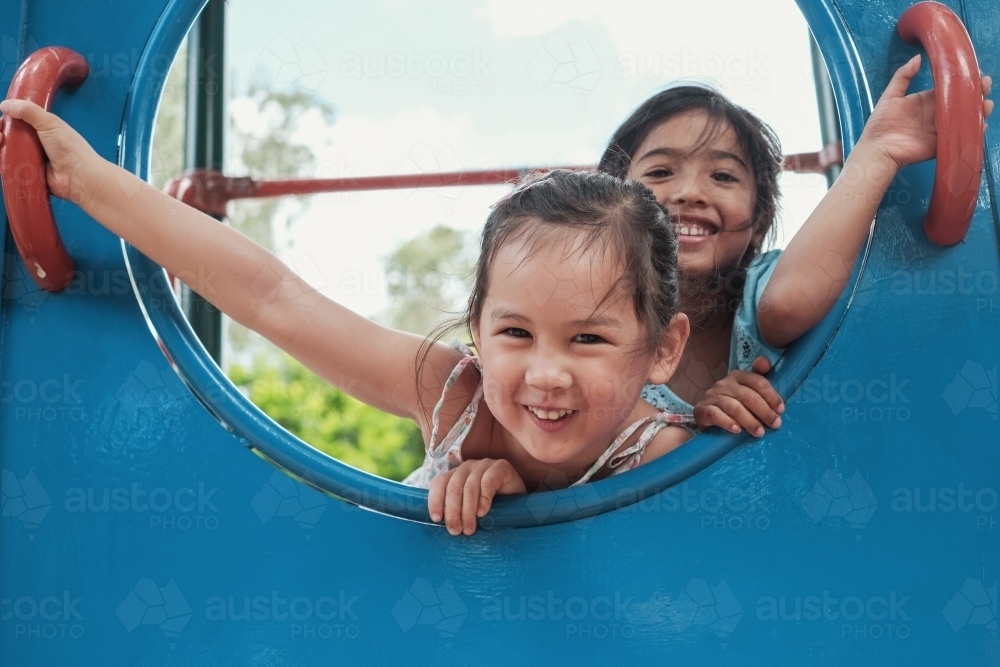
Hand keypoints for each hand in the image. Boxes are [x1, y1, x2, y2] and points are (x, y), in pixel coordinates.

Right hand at [0, 98, 100, 204]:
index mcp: (40, 130)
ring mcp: (29, 159)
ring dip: (0, 147)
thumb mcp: (49, 123)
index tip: (2, 120)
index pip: (16, 122)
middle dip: (0, 133)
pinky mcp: (27, 174)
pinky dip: (3, 163)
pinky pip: (9, 168)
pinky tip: (2, 158)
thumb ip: (28, 111)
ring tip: (0, 142)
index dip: (6, 120)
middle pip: (8, 137)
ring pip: (6, 152)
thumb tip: (5, 104)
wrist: (78, 176)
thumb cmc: (69, 148)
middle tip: (0, 135)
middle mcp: (33, 144)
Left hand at [428, 458, 525, 535]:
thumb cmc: (493, 508)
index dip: (435, 500)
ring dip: (467, 510)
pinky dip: (484, 499)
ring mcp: (484, 464)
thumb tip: (443, 528)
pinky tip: (483, 512)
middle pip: (453, 487)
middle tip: (455, 531)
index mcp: (456, 474)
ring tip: (469, 529)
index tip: (437, 519)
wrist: (521, 501)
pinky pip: (488, 482)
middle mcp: (468, 466)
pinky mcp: (501, 467)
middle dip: (452, 511)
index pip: (439, 483)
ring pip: (469, 486)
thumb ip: (457, 512)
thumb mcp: (471, 509)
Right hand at [693, 357, 783, 437]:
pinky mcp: (701, 410)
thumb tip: (766, 362)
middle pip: (747, 396)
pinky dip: (727, 423)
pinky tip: (737, 430)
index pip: (757, 382)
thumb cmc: (733, 403)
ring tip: (759, 432)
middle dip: (764, 411)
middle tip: (775, 424)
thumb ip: (759, 380)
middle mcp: (724, 384)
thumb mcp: (747, 391)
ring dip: (749, 421)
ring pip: (734, 407)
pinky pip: (715, 415)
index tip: (780, 410)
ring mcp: (711, 397)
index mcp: (738, 376)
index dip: (771, 396)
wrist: (707, 417)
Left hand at [860, 55, 992, 168]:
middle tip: (985, 86)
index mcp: (924, 101)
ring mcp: (939, 129)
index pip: (947, 89)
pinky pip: (958, 135)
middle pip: (959, 102)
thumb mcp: (890, 96)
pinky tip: (980, 122)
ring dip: (977, 110)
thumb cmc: (880, 124)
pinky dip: (971, 130)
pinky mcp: (940, 143)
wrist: (876, 149)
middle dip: (974, 94)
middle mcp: (934, 114)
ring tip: (986, 104)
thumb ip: (903, 76)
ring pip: (962, 118)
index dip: (961, 82)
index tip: (975, 74)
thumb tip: (918, 58)